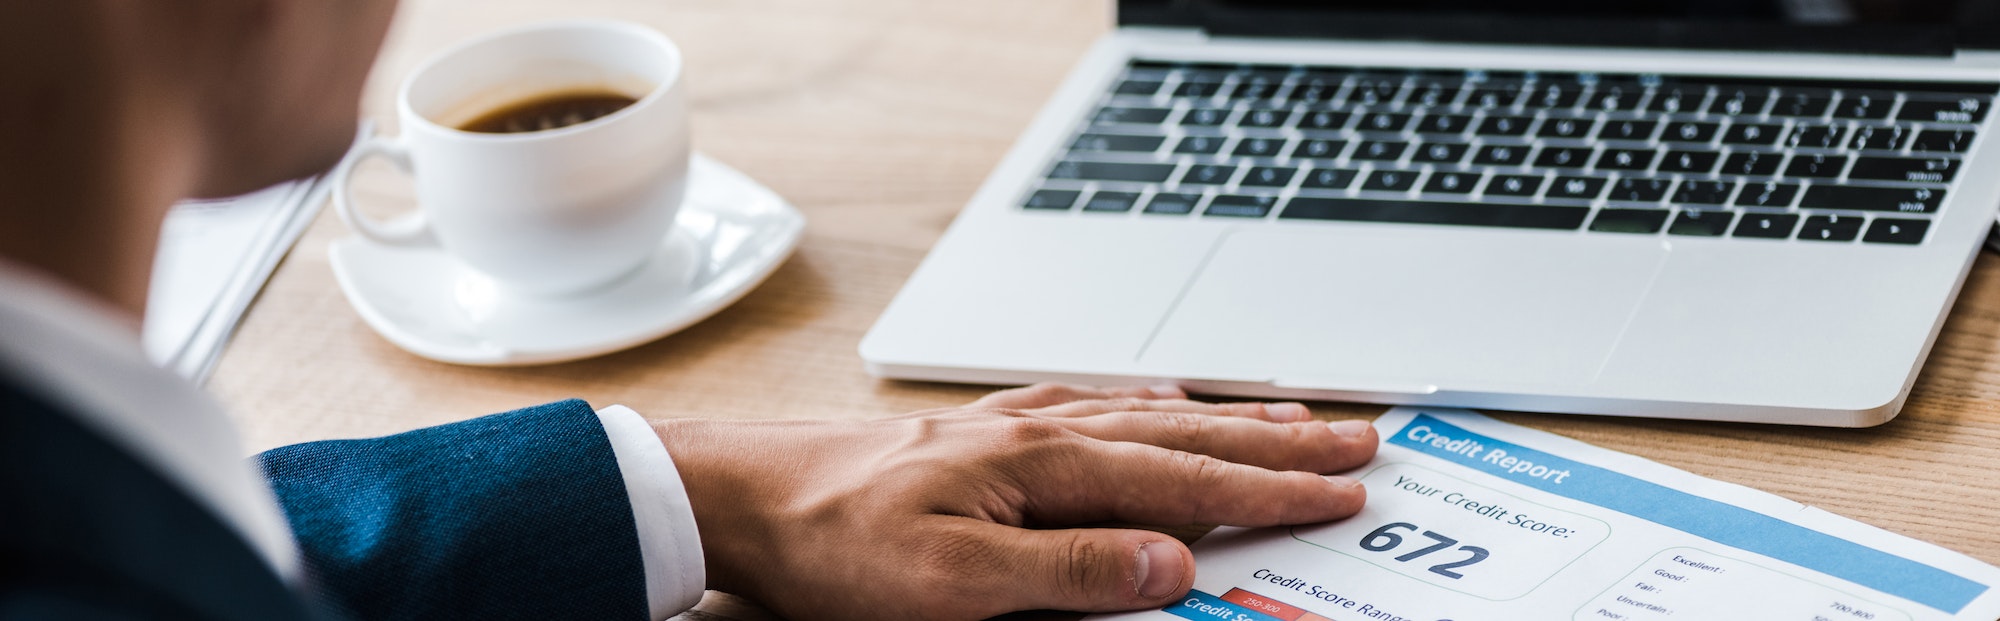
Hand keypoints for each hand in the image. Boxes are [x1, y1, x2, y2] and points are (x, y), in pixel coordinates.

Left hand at [651, 383, 1378, 620]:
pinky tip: (1163, 406)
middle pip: (1186, 434)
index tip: (1344, 493)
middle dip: (1278, 441)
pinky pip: (1095, 408)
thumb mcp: (954, 585)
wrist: (741, 496)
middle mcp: (1038, 431)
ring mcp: (1012, 426)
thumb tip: (1171, 565)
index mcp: (1044, 465)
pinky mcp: (984, 434)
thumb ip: (1069, 572)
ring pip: (1148, 415)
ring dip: (1227, 419)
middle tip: (1357, 440)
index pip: (1186, 480)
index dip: (1272, 491)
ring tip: (1293, 415)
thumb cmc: (833, 542)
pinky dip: (1151, 408)